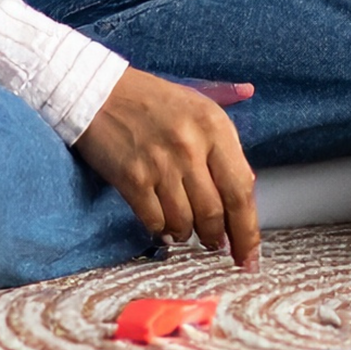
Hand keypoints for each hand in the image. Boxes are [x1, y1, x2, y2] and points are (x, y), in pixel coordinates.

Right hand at [73, 67, 261, 268]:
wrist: (101, 93)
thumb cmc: (157, 102)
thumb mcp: (202, 108)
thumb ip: (226, 147)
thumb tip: (246, 190)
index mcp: (215, 128)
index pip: (241, 190)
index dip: (248, 231)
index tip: (249, 257)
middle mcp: (191, 148)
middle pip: (214, 213)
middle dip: (217, 237)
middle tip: (215, 243)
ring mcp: (160, 166)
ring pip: (184, 223)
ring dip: (188, 234)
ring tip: (187, 230)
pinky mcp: (131, 180)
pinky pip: (154, 222)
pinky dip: (162, 231)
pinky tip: (163, 226)